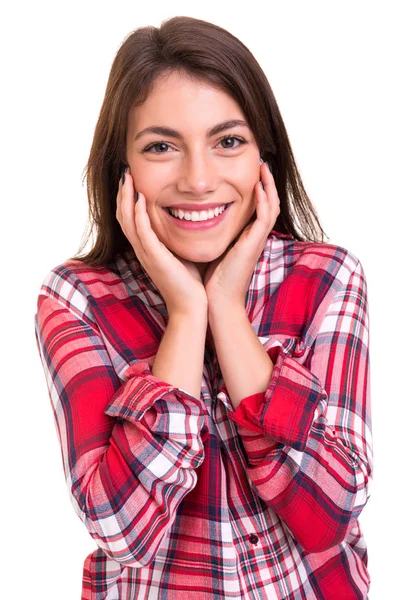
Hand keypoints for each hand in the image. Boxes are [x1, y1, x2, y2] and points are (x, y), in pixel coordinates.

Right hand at [116, 168, 207, 316]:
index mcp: (147, 249)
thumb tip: (187, 220)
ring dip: (126, 197)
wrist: (192, 306)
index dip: (128, 199)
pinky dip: (139, 213)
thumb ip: (176, 238)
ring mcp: (146, 254)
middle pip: (123, 216)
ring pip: (127, 221)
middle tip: (125, 172)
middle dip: (122, 193)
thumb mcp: (180, 254)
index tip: (132, 179)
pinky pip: (142, 232)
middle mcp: (142, 250)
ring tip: (127, 177)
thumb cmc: (190, 283)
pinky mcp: (155, 258)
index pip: (130, 219)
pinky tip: (140, 197)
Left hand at [203, 161, 279, 307]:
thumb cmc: (210, 279)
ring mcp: (257, 240)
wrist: (216, 301)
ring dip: (268, 185)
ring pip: (272, 206)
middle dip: (266, 182)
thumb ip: (208, 233)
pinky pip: (265, 217)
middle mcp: (254, 236)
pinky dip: (264, 200)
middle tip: (261, 162)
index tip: (247, 171)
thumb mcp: (211, 248)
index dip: (255, 189)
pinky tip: (258, 185)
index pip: (256, 207)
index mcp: (245, 237)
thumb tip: (192, 217)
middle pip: (268, 203)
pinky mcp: (254, 244)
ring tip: (263, 167)